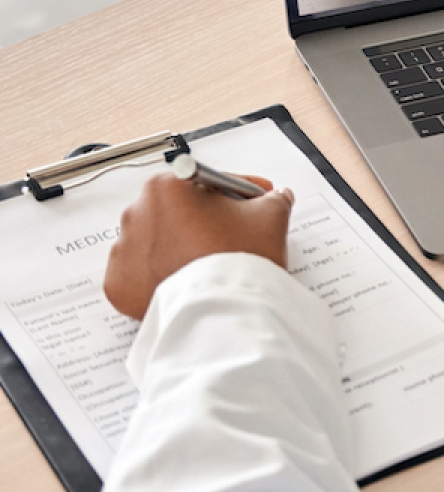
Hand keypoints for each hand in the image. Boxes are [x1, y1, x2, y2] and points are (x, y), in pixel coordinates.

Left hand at [104, 172, 293, 319]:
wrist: (222, 310)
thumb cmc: (239, 258)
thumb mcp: (270, 216)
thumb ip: (274, 199)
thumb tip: (276, 197)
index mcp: (167, 187)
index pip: (209, 181)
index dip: (240, 190)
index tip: (253, 199)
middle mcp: (137, 213)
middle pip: (180, 209)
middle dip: (207, 217)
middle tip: (235, 233)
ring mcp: (123, 251)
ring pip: (160, 241)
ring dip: (183, 245)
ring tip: (211, 262)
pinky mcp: (119, 284)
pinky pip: (143, 273)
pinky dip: (163, 274)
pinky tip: (189, 278)